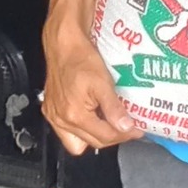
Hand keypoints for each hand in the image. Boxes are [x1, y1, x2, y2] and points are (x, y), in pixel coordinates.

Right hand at [41, 21, 142, 153]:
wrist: (63, 45)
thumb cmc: (81, 59)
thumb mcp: (103, 82)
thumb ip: (113, 108)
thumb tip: (126, 127)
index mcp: (75, 115)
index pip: (105, 137)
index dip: (125, 135)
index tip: (137, 129)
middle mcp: (61, 120)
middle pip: (93, 142)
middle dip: (113, 137)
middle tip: (127, 127)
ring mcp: (54, 117)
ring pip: (78, 142)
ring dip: (96, 137)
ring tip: (110, 125)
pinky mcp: (50, 111)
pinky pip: (66, 132)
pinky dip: (81, 130)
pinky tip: (93, 119)